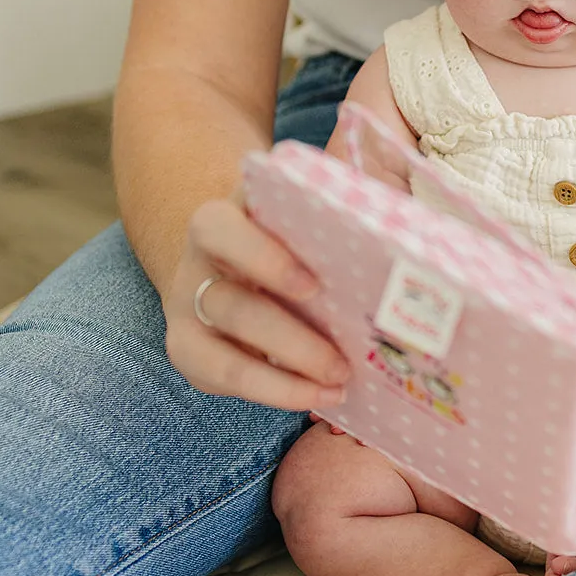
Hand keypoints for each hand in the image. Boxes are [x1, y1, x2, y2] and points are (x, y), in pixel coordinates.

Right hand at [163, 187, 349, 408]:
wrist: (242, 262)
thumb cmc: (289, 230)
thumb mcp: (304, 205)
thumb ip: (341, 189)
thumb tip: (387, 178)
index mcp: (220, 221)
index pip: (219, 231)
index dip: (261, 259)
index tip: (312, 286)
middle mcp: (196, 267)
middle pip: (231, 308)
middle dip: (291, 342)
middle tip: (342, 363)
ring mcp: (188, 314)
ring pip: (225, 358)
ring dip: (285, 380)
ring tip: (337, 386)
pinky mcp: (192, 353)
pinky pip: (226, 383)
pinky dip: (276, 394)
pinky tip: (317, 396)